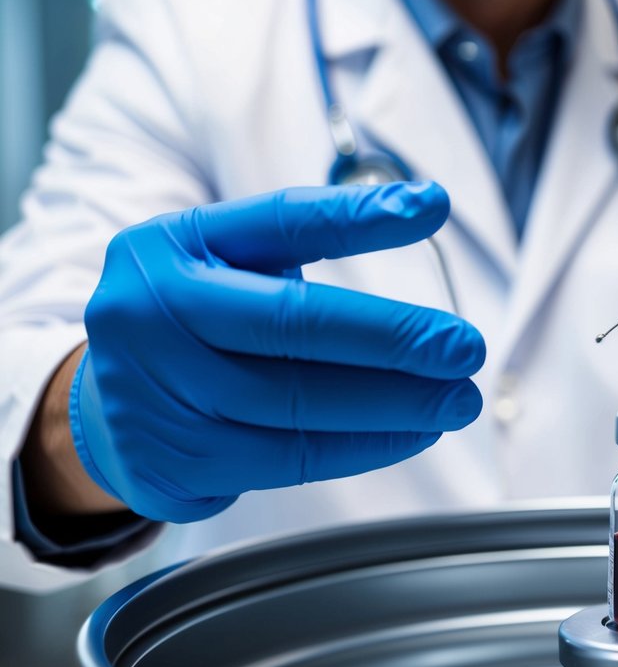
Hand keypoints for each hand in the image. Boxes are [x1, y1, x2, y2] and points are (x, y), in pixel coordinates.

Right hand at [71, 183, 484, 522]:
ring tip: (455, 399)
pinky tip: (413, 431)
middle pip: (292, 323)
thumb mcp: (232, 259)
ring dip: (395, 405)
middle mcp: (152, 312)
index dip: (358, 217)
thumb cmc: (197, 319)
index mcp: (171, 244)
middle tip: (462, 348)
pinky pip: (291, 456)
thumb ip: (314, 232)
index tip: (429, 209)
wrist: (105, 405)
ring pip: (298, 402)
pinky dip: (365, 445)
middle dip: (393, 338)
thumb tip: (424, 205)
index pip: (279, 221)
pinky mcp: (176, 461)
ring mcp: (157, 392)